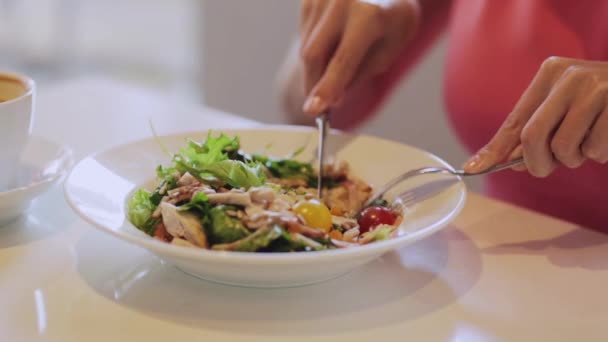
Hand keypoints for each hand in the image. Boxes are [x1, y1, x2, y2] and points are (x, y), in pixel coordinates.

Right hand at [299, 0, 418, 114]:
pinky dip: (316, 47)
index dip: (327, 87)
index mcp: (369, 14)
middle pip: (313, 55)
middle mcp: (342, 1)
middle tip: (318, 104)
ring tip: (341, 56)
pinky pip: (304, 34)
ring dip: (317, 65)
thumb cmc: (392, 18)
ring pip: (306, 46)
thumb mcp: (389, 49)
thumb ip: (359, 73)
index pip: (342, 60)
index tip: (313, 109)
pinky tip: (334, 39)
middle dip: (313, 83)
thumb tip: (332, 98)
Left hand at [464, 57, 607, 176]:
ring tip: (589, 143)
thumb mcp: (565, 110)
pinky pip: (596, 150)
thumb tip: (497, 161)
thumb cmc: (602, 105)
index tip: (472, 169)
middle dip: (537, 163)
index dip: (495, 149)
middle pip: (532, 137)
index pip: (514, 120)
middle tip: (549, 166)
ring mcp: (598, 88)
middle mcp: (571, 76)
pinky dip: (600, 154)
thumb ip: (535, 132)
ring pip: (564, 148)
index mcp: (551, 73)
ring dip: (574, 158)